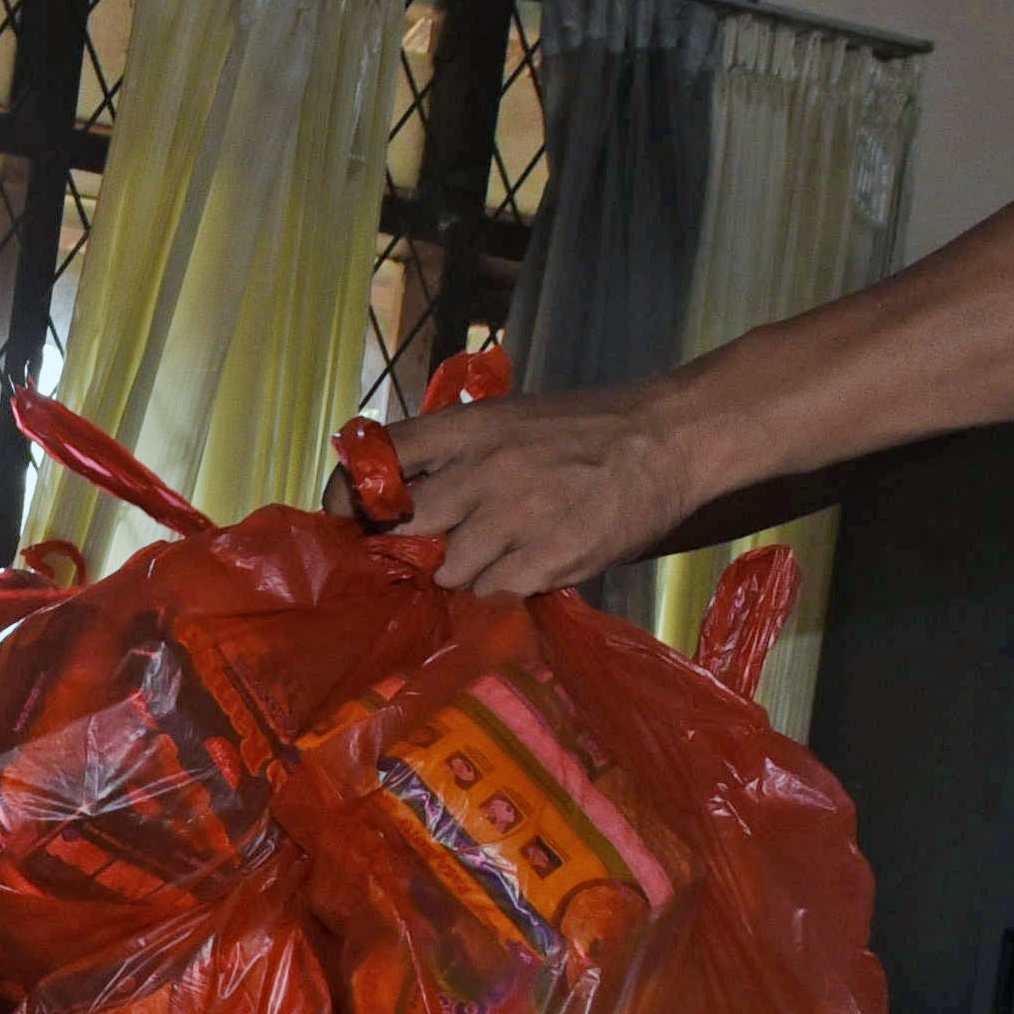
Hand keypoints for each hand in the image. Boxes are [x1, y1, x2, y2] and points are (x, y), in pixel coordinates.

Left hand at [364, 379, 711, 595]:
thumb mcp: (508, 420)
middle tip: (426, 553)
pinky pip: (493, 593)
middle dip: (409, 547)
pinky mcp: (547, 557)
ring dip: (462, 574)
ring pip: (449, 571)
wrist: (665, 440)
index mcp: (468, 428)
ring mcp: (515, 516)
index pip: (382, 456)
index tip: (347, 516)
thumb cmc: (583, 432)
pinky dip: (501, 592)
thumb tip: (395, 499)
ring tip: (496, 558)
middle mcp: (483, 470)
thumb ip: (454, 453)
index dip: (351, 492)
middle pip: (406, 526)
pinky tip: (524, 571)